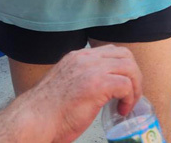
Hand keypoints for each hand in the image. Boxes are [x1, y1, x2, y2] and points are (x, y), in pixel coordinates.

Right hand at [24, 46, 142, 142]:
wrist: (34, 119)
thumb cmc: (47, 111)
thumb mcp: (65, 84)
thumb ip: (80, 79)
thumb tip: (97, 88)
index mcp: (77, 57)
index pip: (110, 51)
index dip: (123, 68)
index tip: (123, 86)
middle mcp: (85, 58)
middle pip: (125, 55)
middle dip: (134, 75)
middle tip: (131, 95)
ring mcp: (92, 69)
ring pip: (130, 67)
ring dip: (135, 87)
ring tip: (128, 103)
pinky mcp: (97, 84)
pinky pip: (126, 85)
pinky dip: (130, 98)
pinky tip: (121, 110)